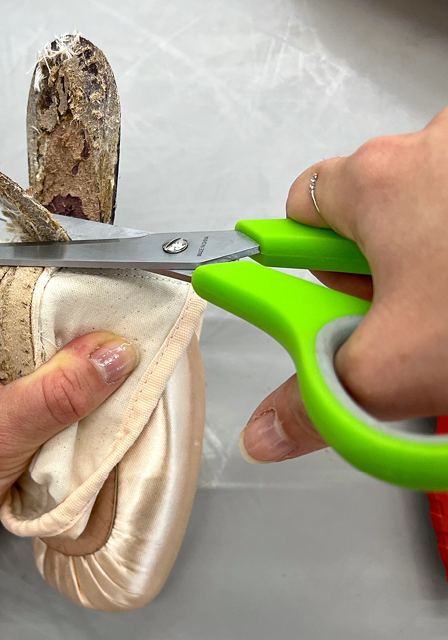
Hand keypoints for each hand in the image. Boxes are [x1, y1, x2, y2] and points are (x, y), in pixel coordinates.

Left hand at [0, 319, 137, 605]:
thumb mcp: (0, 429)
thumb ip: (58, 391)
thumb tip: (117, 354)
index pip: (31, 297)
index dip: (79, 298)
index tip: (128, 304)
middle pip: (49, 332)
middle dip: (92, 339)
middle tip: (142, 341)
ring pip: (54, 367)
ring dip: (87, 376)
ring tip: (134, 372)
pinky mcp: (9, 417)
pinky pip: (53, 399)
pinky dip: (78, 405)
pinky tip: (106, 406)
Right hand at [240, 108, 447, 462]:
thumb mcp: (394, 369)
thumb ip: (315, 402)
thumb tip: (265, 433)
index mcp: (376, 181)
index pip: (297, 209)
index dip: (300, 262)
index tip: (310, 296)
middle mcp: (432, 148)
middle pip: (362, 215)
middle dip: (370, 275)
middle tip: (399, 319)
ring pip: (424, 214)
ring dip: (425, 265)